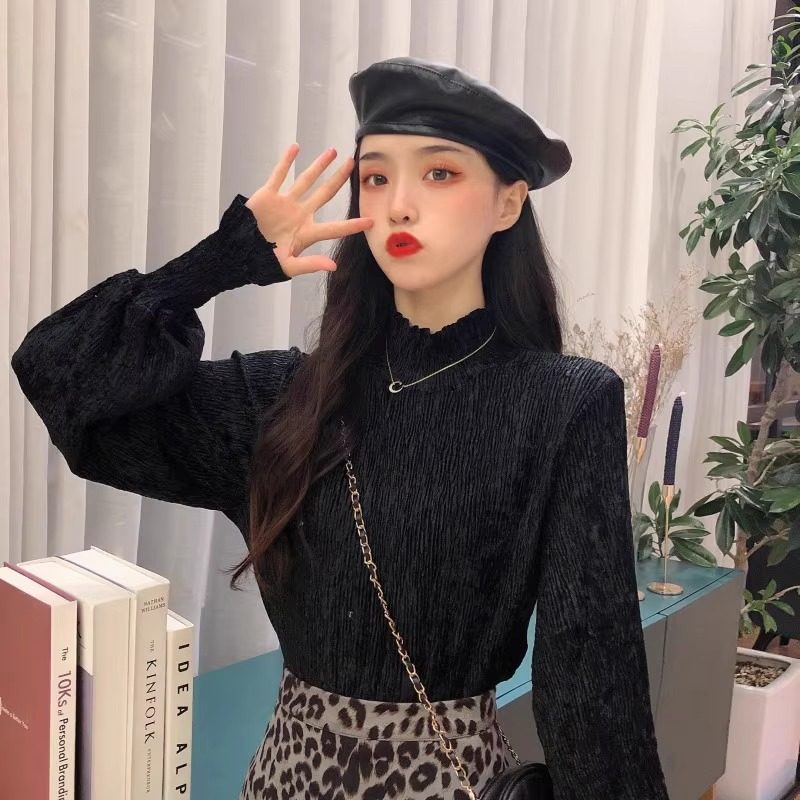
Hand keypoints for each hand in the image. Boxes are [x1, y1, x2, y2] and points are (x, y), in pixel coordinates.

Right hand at [245, 144, 373, 276]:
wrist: (239, 252)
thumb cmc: (263, 262)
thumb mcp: (288, 266)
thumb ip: (311, 265)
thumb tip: (334, 266)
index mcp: (307, 233)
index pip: (335, 228)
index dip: (353, 225)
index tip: (371, 221)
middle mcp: (300, 215)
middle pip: (324, 194)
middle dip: (339, 179)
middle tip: (353, 164)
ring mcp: (285, 203)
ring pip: (305, 180)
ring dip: (319, 166)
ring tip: (332, 152)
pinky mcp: (268, 195)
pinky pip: (279, 175)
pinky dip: (286, 162)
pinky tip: (296, 148)